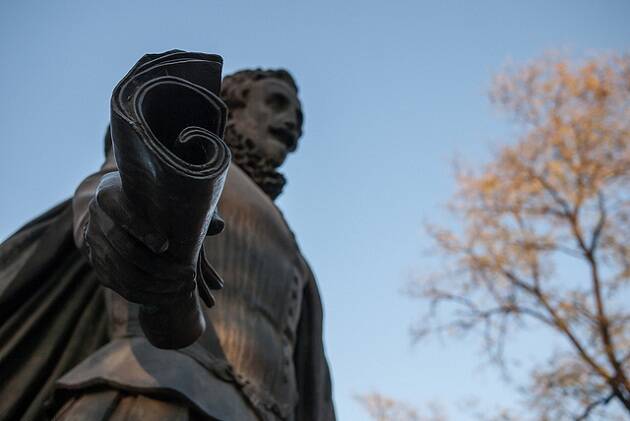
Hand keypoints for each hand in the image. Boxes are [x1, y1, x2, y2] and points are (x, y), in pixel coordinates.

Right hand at [83, 171, 222, 305]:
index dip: (143, 231)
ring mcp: (94, 246)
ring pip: (126, 275)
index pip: (123, 215)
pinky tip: (171, 296)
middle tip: (190, 275)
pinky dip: (148, 295)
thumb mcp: (165, 196)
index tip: (165, 245)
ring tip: (186, 287)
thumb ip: (189, 209)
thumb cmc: (150, 198)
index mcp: (108, 195)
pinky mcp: (99, 267)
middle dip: (161, 268)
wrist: (116, 210)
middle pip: (127, 252)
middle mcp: (96, 221)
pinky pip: (122, 287)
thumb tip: (220, 227)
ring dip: (158, 286)